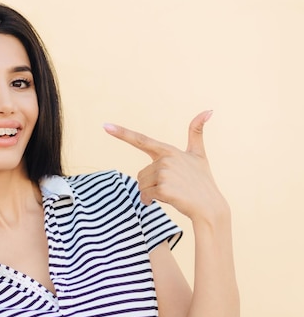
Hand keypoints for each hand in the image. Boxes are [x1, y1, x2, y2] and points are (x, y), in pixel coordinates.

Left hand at [103, 111, 228, 222]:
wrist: (210, 206)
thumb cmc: (202, 181)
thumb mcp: (199, 155)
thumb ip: (197, 133)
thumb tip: (209, 110)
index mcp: (169, 150)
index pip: (141, 140)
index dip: (122, 133)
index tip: (105, 126)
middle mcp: (165, 159)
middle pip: (141, 173)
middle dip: (150, 183)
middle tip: (171, 186)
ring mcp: (164, 174)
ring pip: (141, 185)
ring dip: (150, 192)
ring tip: (171, 192)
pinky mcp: (162, 188)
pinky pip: (145, 195)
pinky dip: (150, 201)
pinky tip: (167, 200)